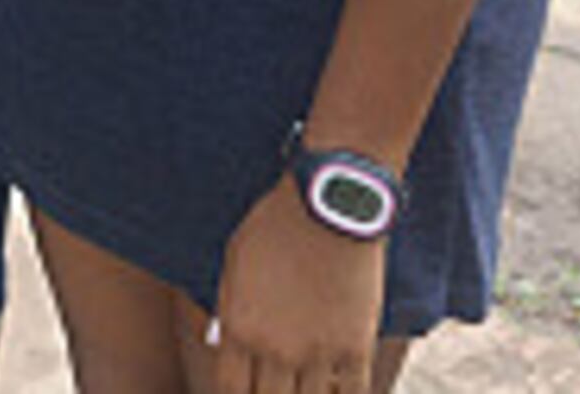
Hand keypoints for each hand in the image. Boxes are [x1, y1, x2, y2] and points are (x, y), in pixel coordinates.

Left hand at [203, 185, 387, 393]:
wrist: (329, 205)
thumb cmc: (275, 225)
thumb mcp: (234, 263)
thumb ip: (228, 310)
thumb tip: (222, 346)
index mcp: (241, 329)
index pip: (231, 391)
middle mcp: (277, 349)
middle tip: (275, 391)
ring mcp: (318, 353)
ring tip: (301, 391)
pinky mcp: (356, 347)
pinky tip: (336, 392)